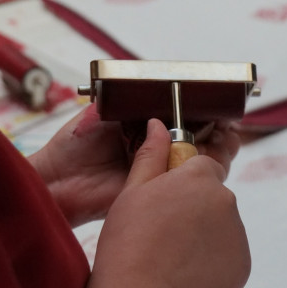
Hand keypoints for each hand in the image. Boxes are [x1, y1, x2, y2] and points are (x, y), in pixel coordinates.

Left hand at [29, 104, 241, 226]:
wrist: (59, 181)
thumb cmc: (74, 145)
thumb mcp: (104, 112)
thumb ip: (133, 103)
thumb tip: (165, 95)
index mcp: (147, 127)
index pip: (186, 116)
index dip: (205, 110)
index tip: (217, 102)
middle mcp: (161, 148)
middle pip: (203, 137)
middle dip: (220, 129)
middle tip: (226, 121)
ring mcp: (165, 171)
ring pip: (206, 159)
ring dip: (220, 146)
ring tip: (225, 136)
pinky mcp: (165, 192)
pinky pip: (194, 181)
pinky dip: (210, 167)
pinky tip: (214, 154)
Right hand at [92, 118, 250, 287]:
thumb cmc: (129, 243)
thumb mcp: (132, 192)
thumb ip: (151, 156)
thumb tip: (159, 124)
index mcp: (201, 178)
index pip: (203, 168)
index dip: (184, 184)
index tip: (166, 204)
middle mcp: (228, 202)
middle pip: (215, 200)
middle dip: (196, 213)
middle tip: (163, 237)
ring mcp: (239, 236)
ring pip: (223, 231)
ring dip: (205, 241)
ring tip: (171, 262)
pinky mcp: (243, 267)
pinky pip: (229, 260)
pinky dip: (212, 267)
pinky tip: (185, 279)